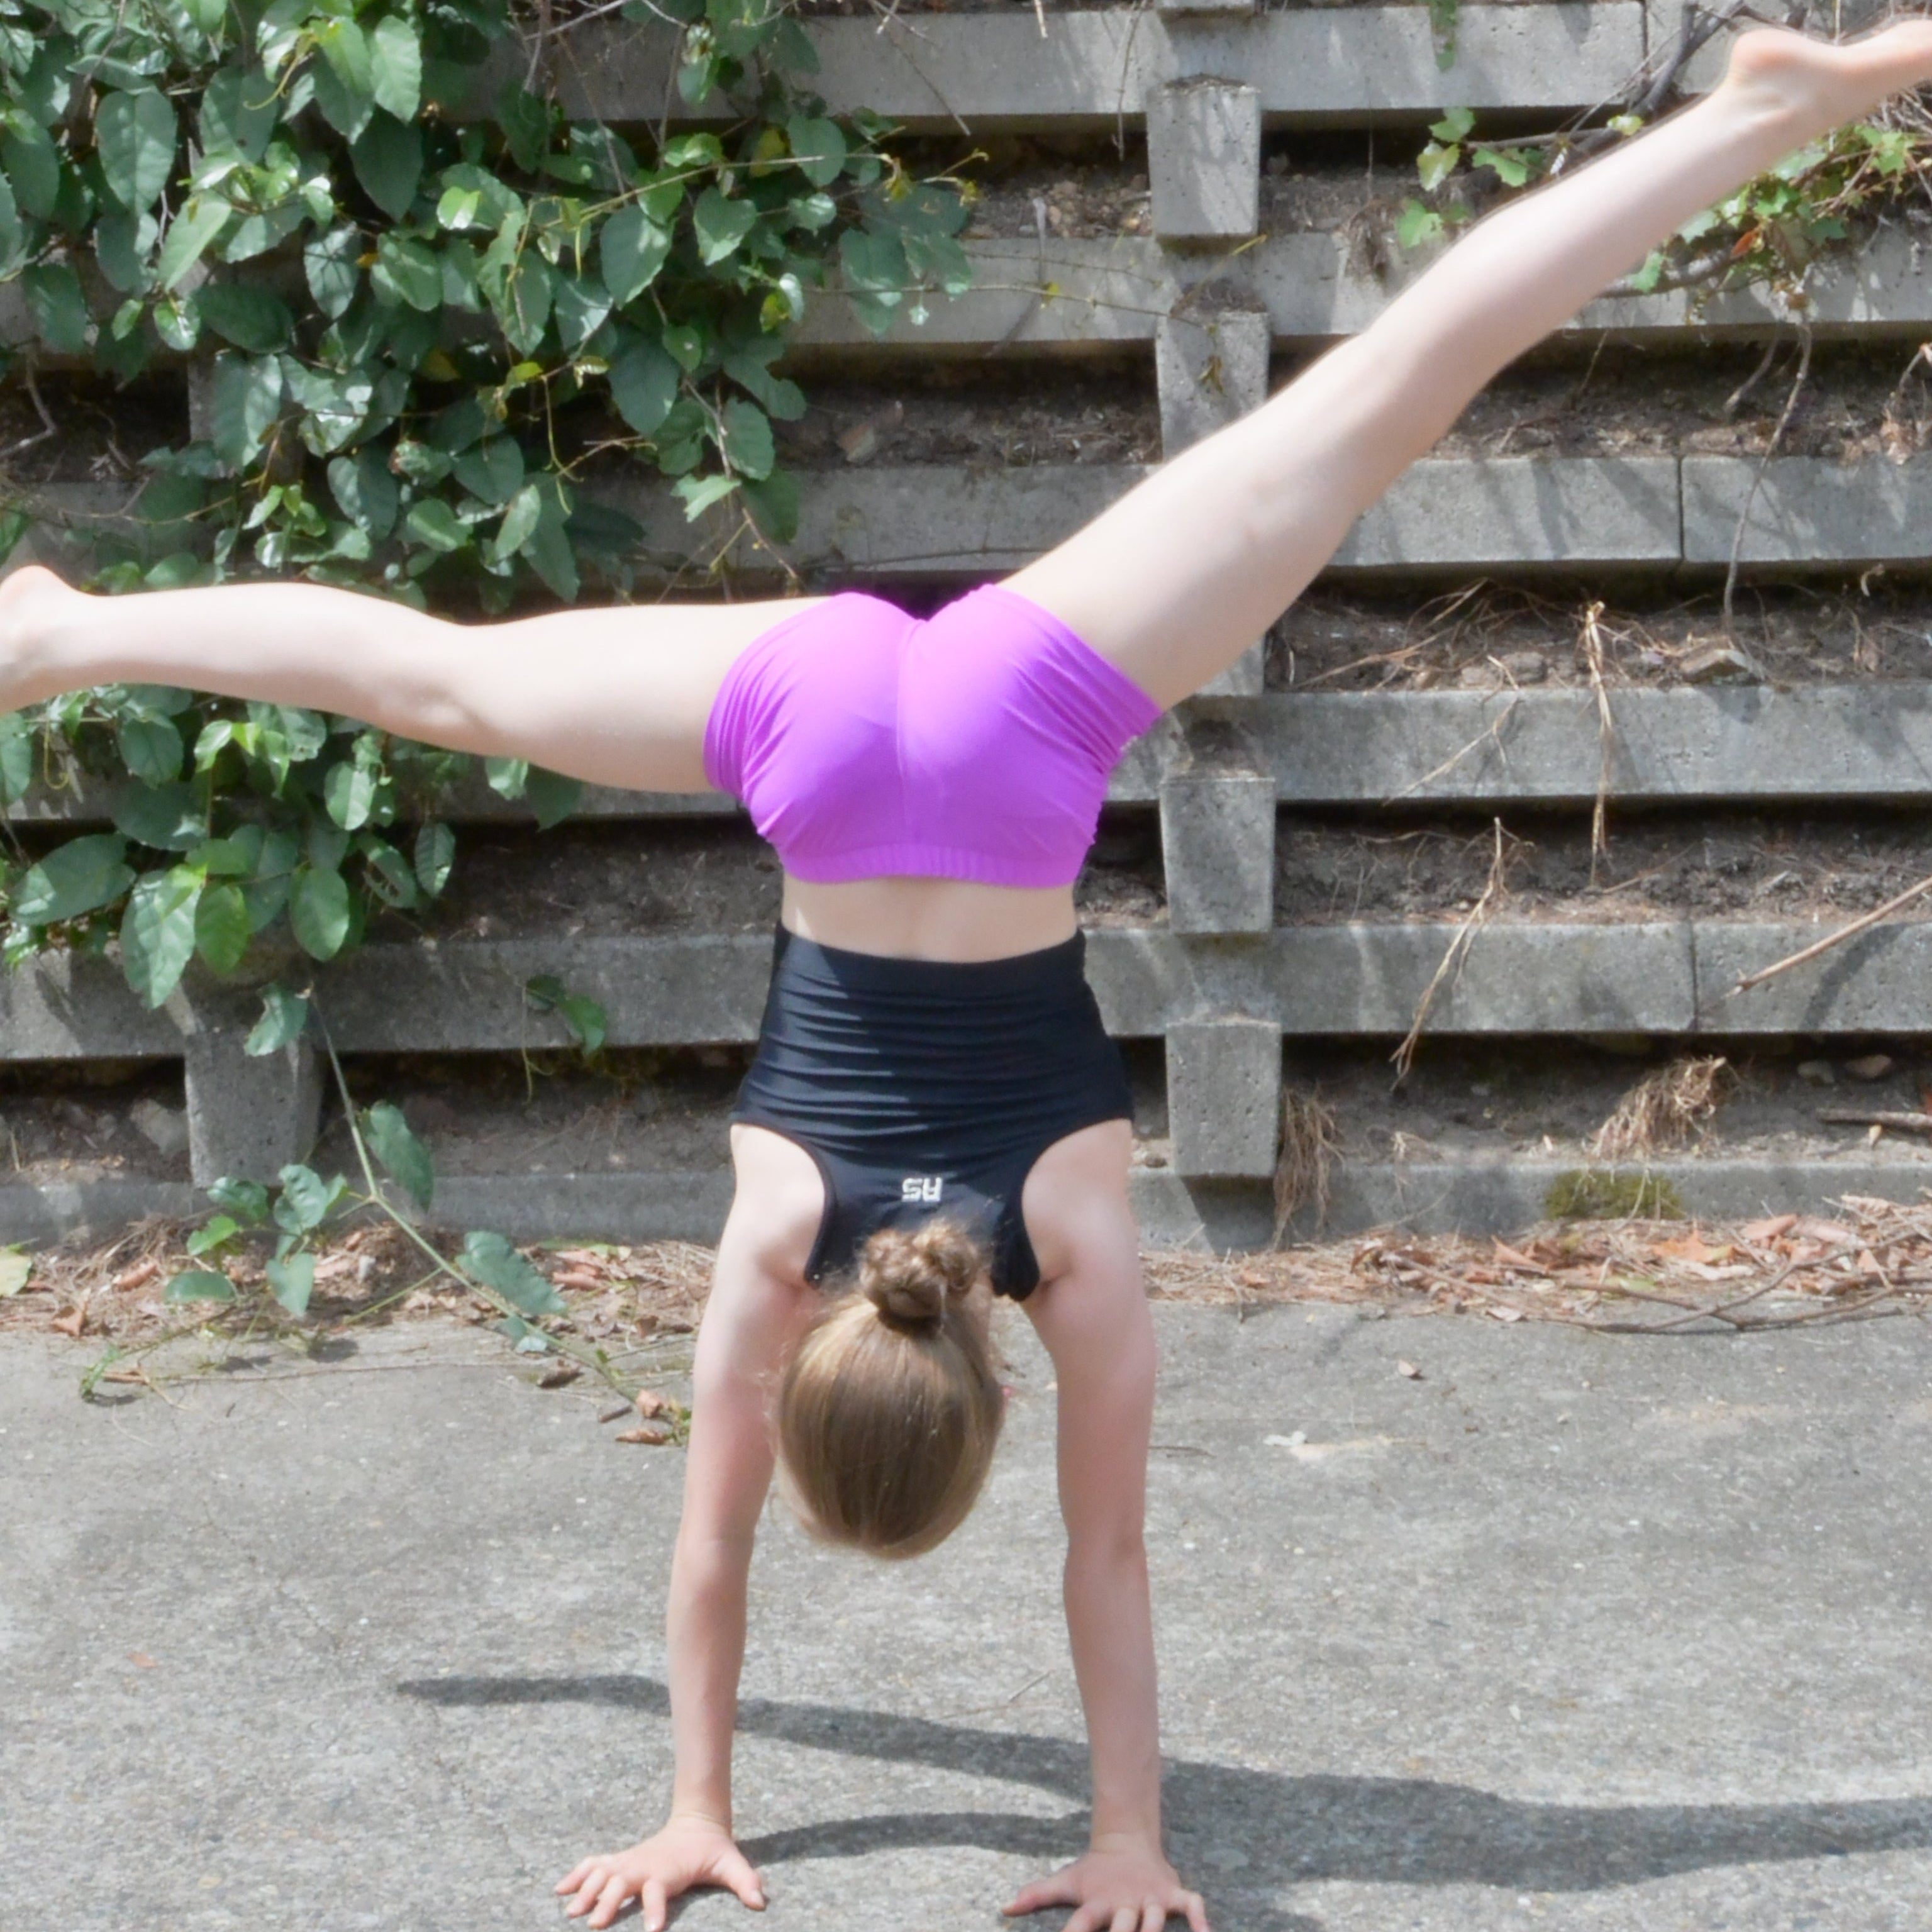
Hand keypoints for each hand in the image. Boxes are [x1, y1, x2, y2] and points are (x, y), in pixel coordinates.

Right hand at [555, 1813, 764, 1930]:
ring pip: (602, 1873)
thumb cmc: (712, 1849)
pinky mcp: (621, 1860)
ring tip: (569, 1912)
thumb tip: (762, 1900)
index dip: (656, 1910)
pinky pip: (594, 1865)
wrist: (696, 1822)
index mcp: (668, 1871)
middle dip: (609, 1903)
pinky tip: (559, 1890)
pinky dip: (576, 1875)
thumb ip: (745, 1881)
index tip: (652, 1931)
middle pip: (622, 1883)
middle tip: (595, 1925)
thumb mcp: (731, 1863)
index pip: (660, 1891)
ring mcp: (630, 1861)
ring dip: (585, 1890)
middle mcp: (645, 1866)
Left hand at [1004, 1834, 1207, 1931]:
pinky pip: (1190, 1904)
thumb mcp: (1066, 1882)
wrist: (1127, 1838)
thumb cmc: (1095, 1871)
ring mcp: (1148, 1896)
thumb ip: (1036, 1896)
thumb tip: (1002, 1908)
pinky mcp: (1171, 1891)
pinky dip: (1198, 1917)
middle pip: (1122, 1926)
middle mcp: (1123, 1902)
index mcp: (1097, 1903)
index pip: (1081, 1925)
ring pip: (1154, 1917)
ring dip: (1153, 1929)